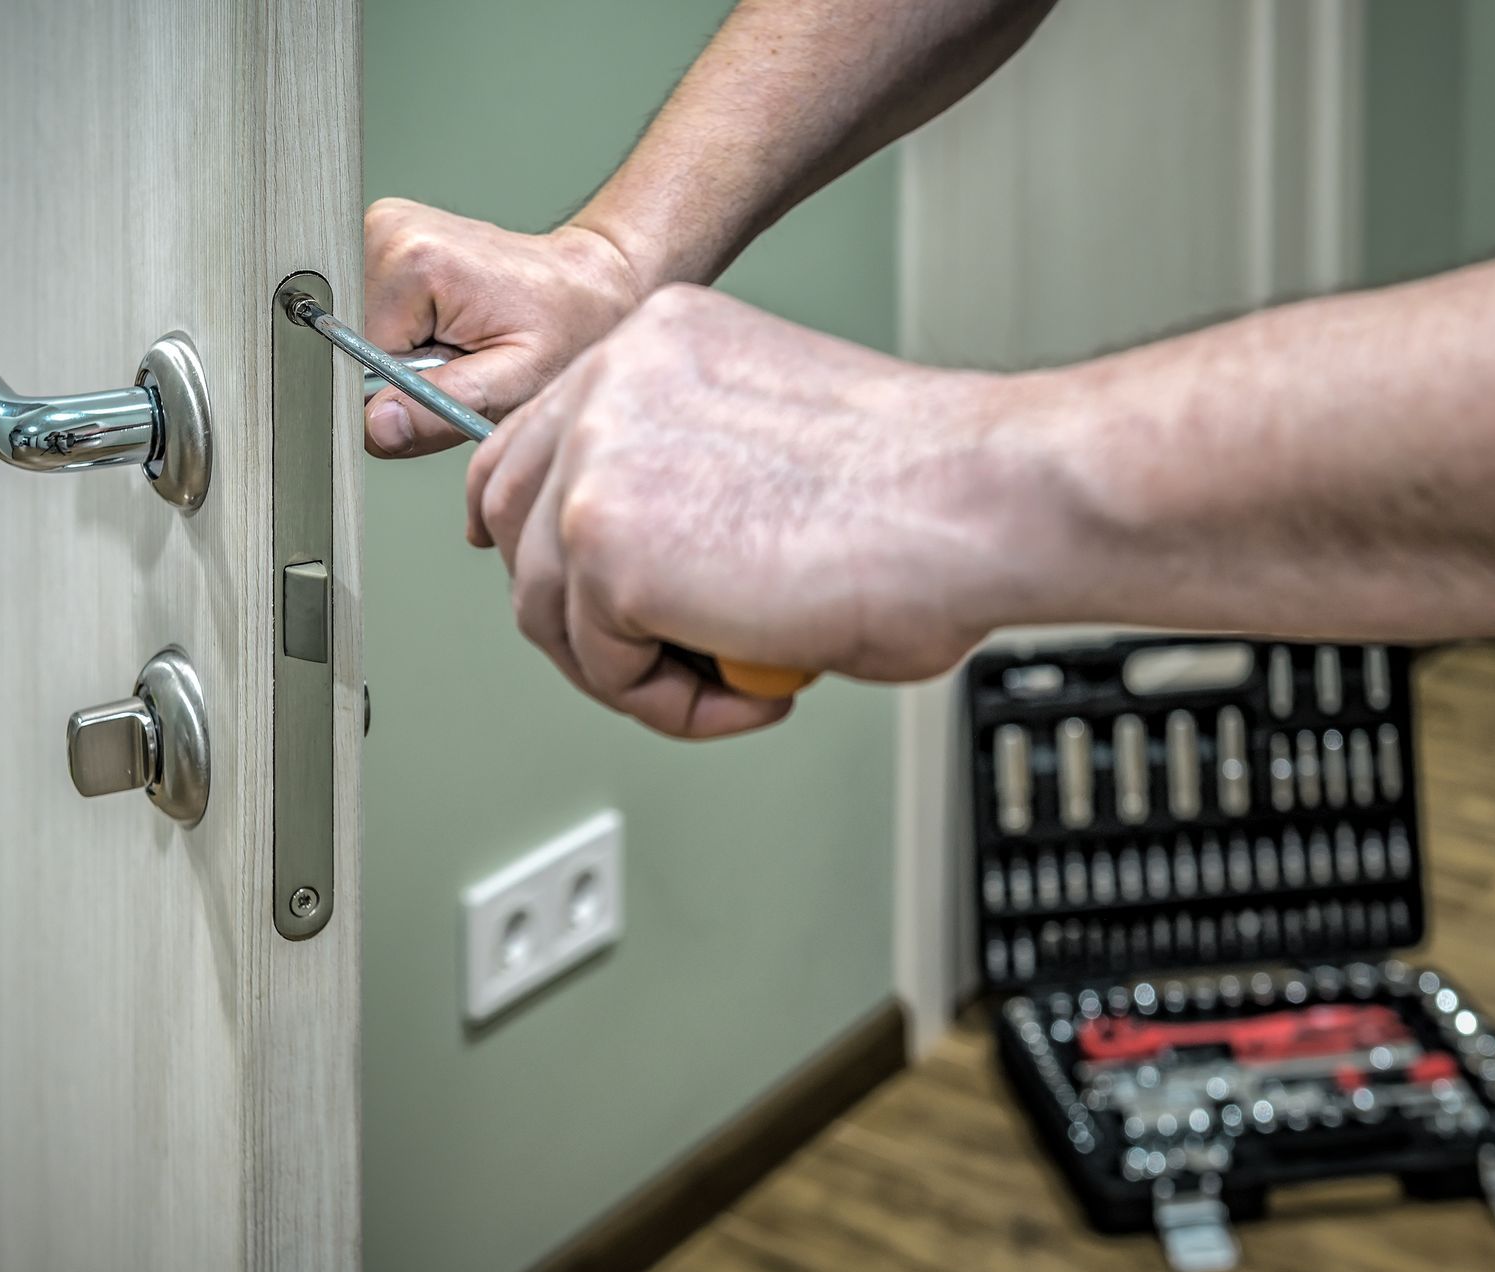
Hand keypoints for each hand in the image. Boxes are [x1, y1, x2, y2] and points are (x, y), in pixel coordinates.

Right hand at [362, 200, 645, 456]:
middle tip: (459, 362)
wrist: (583, 285)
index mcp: (413, 262)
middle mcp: (386, 232)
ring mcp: (380, 227)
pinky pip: (368, 309)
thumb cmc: (563, 328)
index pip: (359, 362)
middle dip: (399, 373)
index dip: (398, 392)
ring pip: (357, 330)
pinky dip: (401, 331)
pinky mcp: (383, 236)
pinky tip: (442, 324)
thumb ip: (439, 408)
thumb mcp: (512, 385)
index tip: (447, 385)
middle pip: (353, 342)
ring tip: (455, 341)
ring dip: (400, 353)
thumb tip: (377, 426)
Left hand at [465, 285, 1012, 737]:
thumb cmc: (923, 495)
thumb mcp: (768, 449)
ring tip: (733, 681)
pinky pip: (601, 665)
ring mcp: (598, 460)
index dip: (540, 529)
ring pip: (548, 606)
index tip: (567, 588)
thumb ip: (687, 483)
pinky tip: (752, 691)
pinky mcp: (610, 549)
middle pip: (512, 518)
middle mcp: (611, 382)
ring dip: (633, 669)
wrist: (982, 502)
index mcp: (656, 344)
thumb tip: (660, 570)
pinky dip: (670, 705)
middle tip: (664, 658)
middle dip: (575, 610)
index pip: (534, 440)